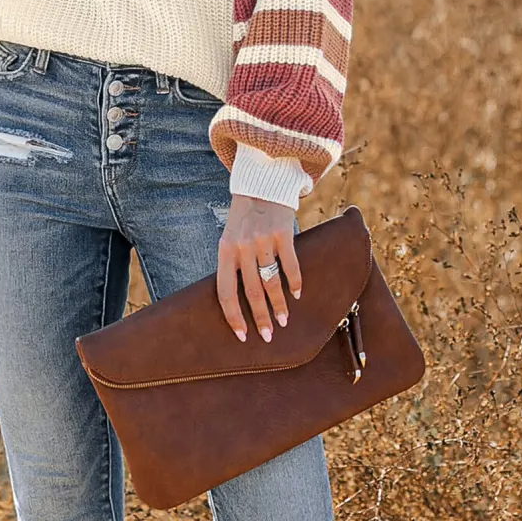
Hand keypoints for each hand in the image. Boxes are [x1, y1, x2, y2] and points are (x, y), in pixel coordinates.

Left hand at [216, 193, 301, 342]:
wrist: (261, 184)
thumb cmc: (244, 218)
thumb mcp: (229, 238)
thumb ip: (233, 264)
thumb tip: (237, 300)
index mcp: (225, 251)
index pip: (225, 292)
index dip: (233, 316)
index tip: (242, 335)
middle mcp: (242, 247)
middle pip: (251, 292)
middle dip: (260, 318)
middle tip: (268, 336)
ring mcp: (263, 240)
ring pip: (271, 282)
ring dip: (279, 304)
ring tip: (284, 320)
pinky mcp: (283, 233)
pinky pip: (290, 265)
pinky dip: (295, 282)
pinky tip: (297, 295)